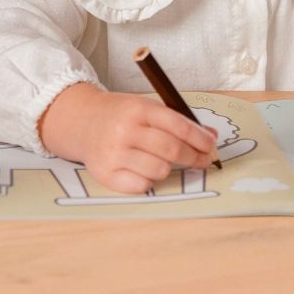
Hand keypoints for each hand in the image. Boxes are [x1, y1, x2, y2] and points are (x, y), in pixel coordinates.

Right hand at [39, 82, 218, 193]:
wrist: (82, 122)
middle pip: (172, 150)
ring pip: (159, 170)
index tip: (211, 146)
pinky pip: (142, 185)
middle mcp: (125, 130)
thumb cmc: (121, 115)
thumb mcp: (146, 108)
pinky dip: (149, 180)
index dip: (200, 139)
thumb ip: (177, 121)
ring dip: (168, 168)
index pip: (178, 125)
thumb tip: (210, 137)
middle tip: (202, 160)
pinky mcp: (106, 174)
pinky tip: (144, 170)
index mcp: (138, 109)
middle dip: (194, 157)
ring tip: (163, 161)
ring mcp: (114, 153)